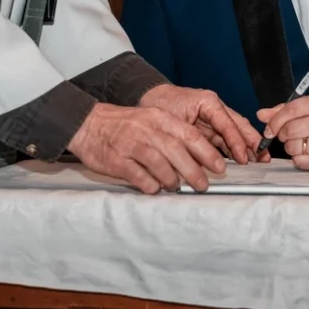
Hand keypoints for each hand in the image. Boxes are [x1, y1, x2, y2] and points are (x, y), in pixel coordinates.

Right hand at [66, 103, 228, 193]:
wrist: (89, 123)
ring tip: (176, 186)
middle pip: (177, 151)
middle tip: (203, 184)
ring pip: (159, 164)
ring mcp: (130, 144)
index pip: (189, 135)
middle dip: (194, 171)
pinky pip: (138, 176)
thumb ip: (174, 135)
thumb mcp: (152, 120)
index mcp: (159, 118)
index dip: (207, 152)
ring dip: (171, 179)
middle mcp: (147, 130)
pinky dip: (149, 185)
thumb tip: (200, 158)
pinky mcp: (116, 160)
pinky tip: (154, 189)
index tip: (220, 166)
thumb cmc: (125, 125)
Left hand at [139, 84, 261, 163]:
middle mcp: (215, 109)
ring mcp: (213, 118)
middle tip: (263, 157)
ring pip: (235, 133)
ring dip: (247, 147)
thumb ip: (190, 139)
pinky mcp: (209, 128)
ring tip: (259, 159)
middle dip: (253, 142)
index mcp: (209, 102)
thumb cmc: (160, 104)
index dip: (238, 141)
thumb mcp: (173, 120)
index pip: (228, 123)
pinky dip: (235, 149)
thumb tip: (203, 161)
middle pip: (238, 126)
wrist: (149, 99)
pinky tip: (243, 159)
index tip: (245, 157)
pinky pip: (225, 139)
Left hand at [257, 92, 308, 170]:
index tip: (269, 128)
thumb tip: (262, 115)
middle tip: (288, 135)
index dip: (275, 120)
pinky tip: (308, 152)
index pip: (292, 109)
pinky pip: (301, 161)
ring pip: (294, 147)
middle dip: (283, 135)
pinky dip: (299, 158)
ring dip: (291, 147)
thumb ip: (287, 110)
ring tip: (301, 143)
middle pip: (290, 130)